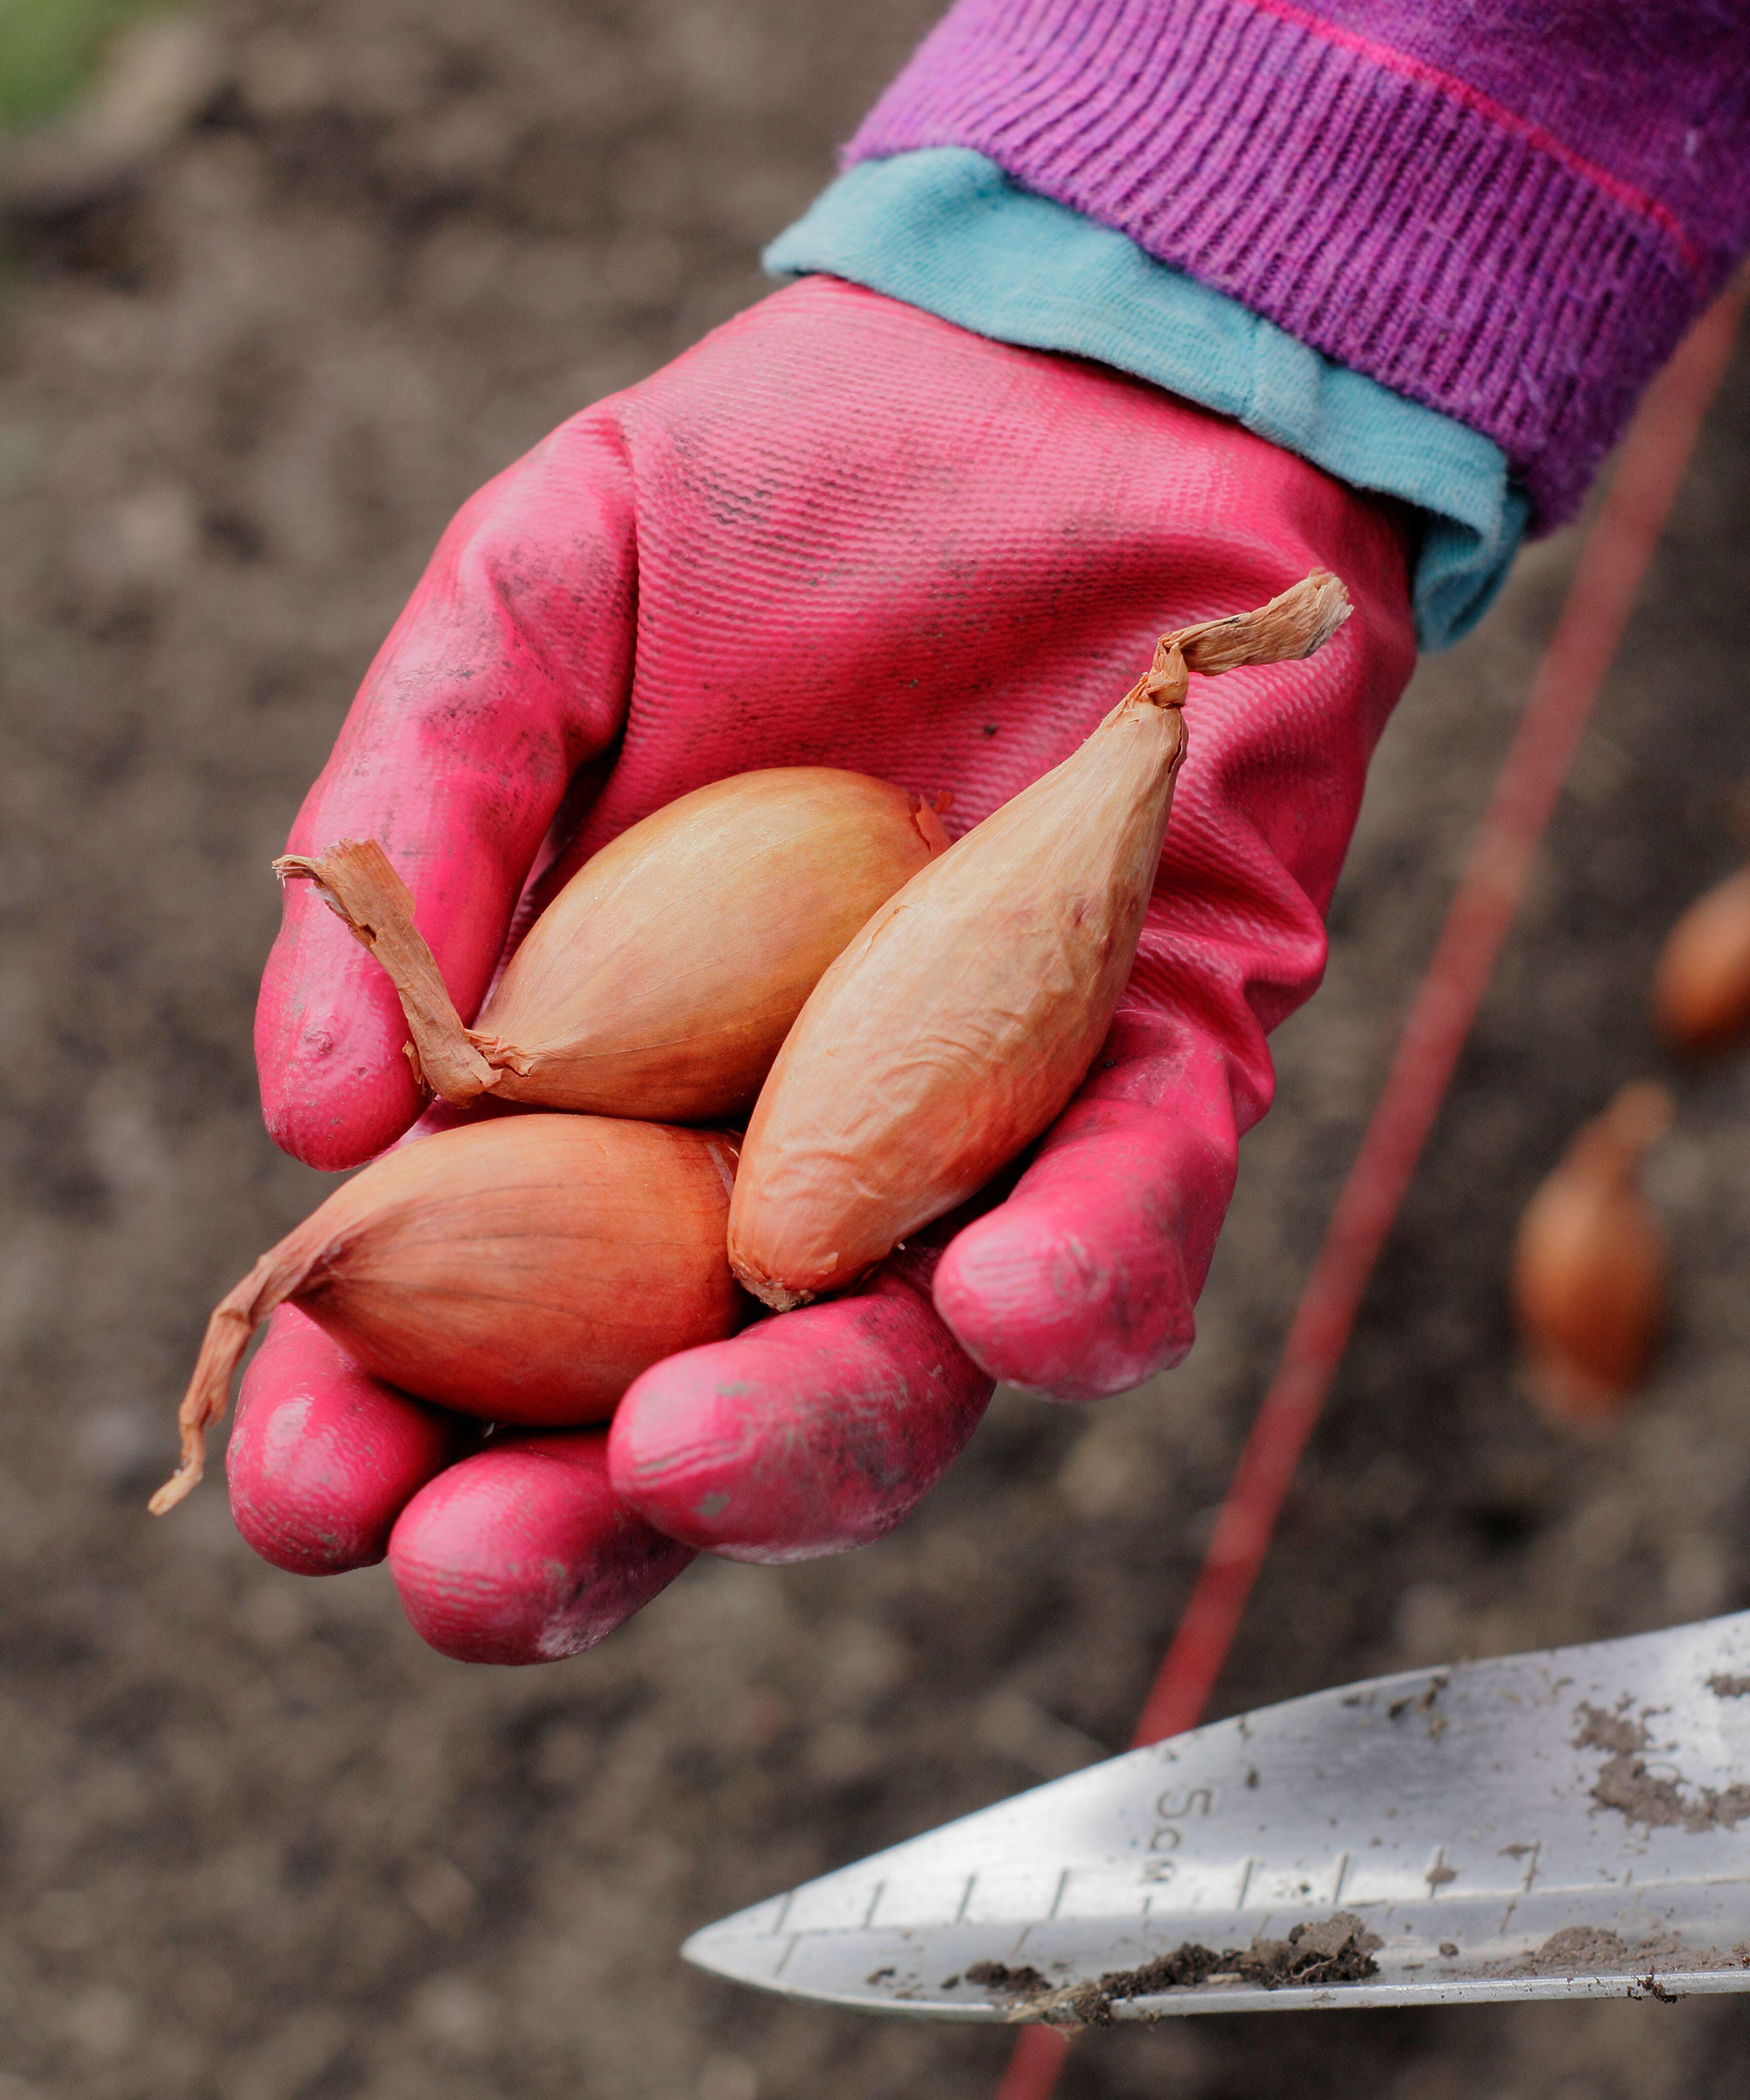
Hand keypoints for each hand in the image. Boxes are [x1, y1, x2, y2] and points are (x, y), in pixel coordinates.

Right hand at [242, 277, 1415, 1660]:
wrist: (1071, 375)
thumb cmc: (790, 494)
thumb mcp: (538, 608)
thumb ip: (416, 821)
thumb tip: (307, 1107)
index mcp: (612, 1075)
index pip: (487, 1307)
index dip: (387, 1419)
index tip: (301, 1475)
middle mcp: (796, 1146)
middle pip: (689, 1402)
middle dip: (577, 1519)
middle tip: (468, 1566)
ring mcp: (984, 1131)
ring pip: (915, 1365)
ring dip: (808, 1440)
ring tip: (687, 1455)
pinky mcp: (1170, 1062)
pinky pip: (1142, 1209)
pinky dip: (1082, 1269)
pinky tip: (998, 1295)